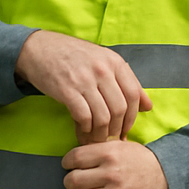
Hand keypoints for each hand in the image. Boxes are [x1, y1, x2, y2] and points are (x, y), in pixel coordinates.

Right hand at [15, 30, 151, 138]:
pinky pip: (83, 116)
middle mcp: (103, 70)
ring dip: (101, 133)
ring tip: (97, 140)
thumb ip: (127, 82)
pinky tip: (83, 131)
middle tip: (112, 139)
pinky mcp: (66, 90)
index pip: (134, 94)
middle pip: (120, 107)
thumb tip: (148, 106)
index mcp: (115, 62)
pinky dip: (85, 128)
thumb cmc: (75, 56)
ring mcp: (85, 80)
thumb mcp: (105, 61)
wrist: (40, 48)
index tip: (126, 130)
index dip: (133, 116)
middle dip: (117, 128)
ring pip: (103, 115)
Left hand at [63, 139, 168, 188]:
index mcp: (111, 153)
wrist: (167, 177)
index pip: (73, 158)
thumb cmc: (139, 161)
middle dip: (70, 183)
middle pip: (71, 180)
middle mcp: (112, 172)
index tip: (70, 167)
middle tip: (77, 184)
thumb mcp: (122, 146)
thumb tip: (72, 157)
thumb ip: (98, 149)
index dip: (67, 163)